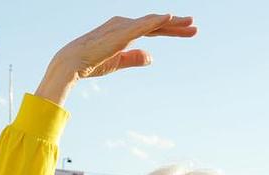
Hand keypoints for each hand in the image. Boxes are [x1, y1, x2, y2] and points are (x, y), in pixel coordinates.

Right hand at [37, 14, 196, 104]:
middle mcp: (125, 25)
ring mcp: (123, 27)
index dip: (172, 30)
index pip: (153, 29)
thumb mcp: (119, 62)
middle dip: (177, 26)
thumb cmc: (92, 63)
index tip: (189, 33)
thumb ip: (135, 58)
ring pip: (153, 22)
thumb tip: (152, 57)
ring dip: (172, 23)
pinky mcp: (121, 32)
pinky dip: (156, 20)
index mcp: (125, 31)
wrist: (73, 63)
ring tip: (190, 23)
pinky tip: (168, 17)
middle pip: (157, 24)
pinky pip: (142, 24)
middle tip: (195, 27)